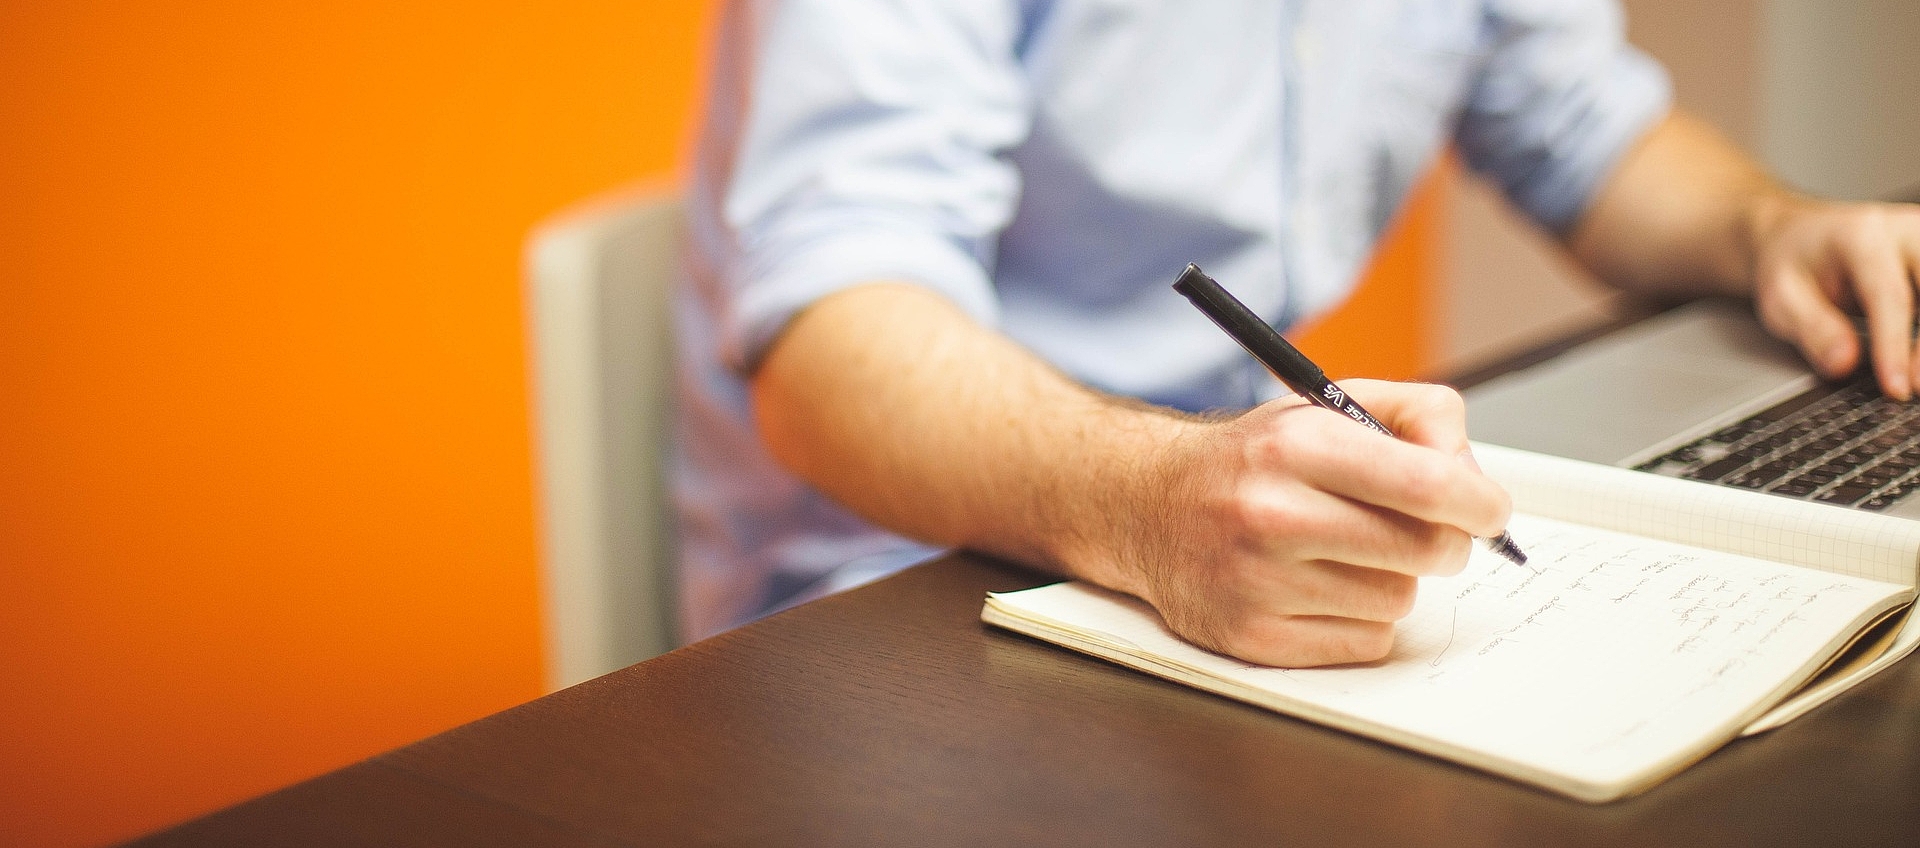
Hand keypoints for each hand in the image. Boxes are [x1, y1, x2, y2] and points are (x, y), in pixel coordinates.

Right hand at [1102, 380, 1512, 667]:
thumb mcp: (1328, 406)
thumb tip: (1474, 477)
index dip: (1479, 502)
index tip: (1489, 510)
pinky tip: (1323, 588)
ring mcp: (1257, 582)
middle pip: (1426, 550)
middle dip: (1443, 540)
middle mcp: (1271, 514)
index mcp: (1295, 446)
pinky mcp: (1252, 637)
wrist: (1149, 505)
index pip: (1426, 484)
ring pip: (1398, 600)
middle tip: (1423, 529)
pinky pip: (1366, 642)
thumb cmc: (1254, 460)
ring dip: (1392, 579)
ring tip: (1347, 553)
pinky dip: (1361, 620)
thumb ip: (1418, 417)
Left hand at [1748, 194, 1919, 398]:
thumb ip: (1812, 329)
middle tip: (1916, 387)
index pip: (1890, 295)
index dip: (1895, 345)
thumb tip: (1844, 364)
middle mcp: (1905, 232)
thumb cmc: (1792, 266)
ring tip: (1918, 379)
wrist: (1799, 236)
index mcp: (1862, 237)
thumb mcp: (1780, 297)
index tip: (1897, 388)